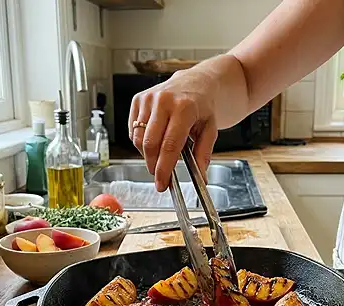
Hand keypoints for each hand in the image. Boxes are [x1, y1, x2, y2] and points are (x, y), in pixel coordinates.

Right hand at [129, 67, 219, 190]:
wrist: (196, 83)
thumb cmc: (202, 106)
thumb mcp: (210, 129)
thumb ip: (203, 154)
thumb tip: (200, 177)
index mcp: (184, 108)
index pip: (169, 145)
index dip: (164, 168)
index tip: (162, 184)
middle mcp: (163, 100)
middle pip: (150, 144)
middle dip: (153, 165)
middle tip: (160, 177)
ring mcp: (148, 99)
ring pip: (138, 139)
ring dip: (147, 154)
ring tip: (161, 155)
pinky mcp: (138, 99)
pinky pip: (133, 130)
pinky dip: (141, 142)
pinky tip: (154, 140)